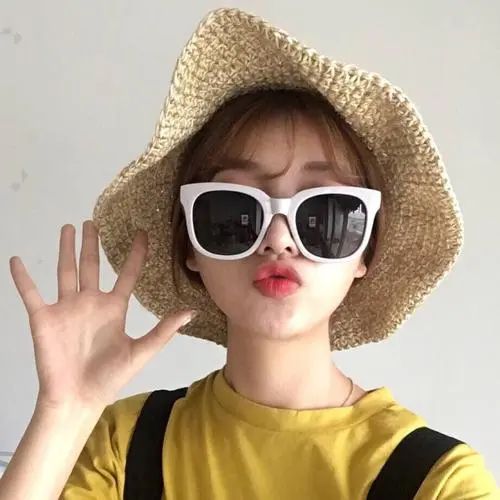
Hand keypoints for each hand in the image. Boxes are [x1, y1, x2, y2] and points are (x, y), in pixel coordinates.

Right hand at [9, 221, 194, 410]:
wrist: (79, 398)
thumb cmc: (110, 377)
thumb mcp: (141, 351)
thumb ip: (163, 330)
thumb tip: (191, 312)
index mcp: (114, 308)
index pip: (128, 274)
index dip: (136, 255)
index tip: (143, 234)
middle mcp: (91, 302)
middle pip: (92, 265)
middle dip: (92, 244)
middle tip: (93, 221)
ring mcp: (67, 308)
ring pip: (65, 271)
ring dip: (66, 249)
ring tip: (68, 227)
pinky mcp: (44, 318)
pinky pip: (31, 293)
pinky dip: (23, 277)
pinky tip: (16, 259)